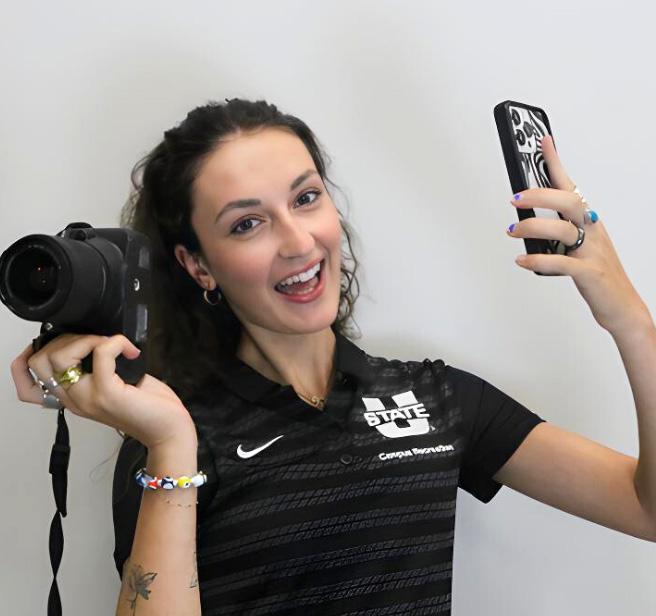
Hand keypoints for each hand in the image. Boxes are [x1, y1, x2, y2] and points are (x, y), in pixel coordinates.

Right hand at [10, 334, 195, 448]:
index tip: (58, 345)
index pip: (27, 384)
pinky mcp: (108, 393)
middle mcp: (74, 400)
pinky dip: (115, 342)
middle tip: (95, 342)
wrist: (168, 429)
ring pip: (61, 355)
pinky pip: (101, 353)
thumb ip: (95, 368)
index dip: (29, 359)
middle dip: (65, 339)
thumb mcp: (114, 385)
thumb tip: (94, 339)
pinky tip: (130, 350)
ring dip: (87, 339)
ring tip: (110, 344)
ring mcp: (88, 397)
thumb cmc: (147, 406)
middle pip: (39, 361)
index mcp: (72, 398)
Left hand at [506, 134, 651, 334]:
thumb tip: (526, 224)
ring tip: (512, 232)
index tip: (543, 141)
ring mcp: (592, 252)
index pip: (570, 186)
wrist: (622, 306)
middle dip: (539, 196)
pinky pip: (561, 263)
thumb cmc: (596, 275)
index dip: (556, 163)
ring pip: (563, 230)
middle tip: (515, 198)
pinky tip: (522, 261)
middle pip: (568, 202)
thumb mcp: (578, 248)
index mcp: (589, 221)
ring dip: (532, 228)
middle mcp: (592, 231)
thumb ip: (557, 233)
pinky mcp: (589, 273)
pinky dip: (538, 261)